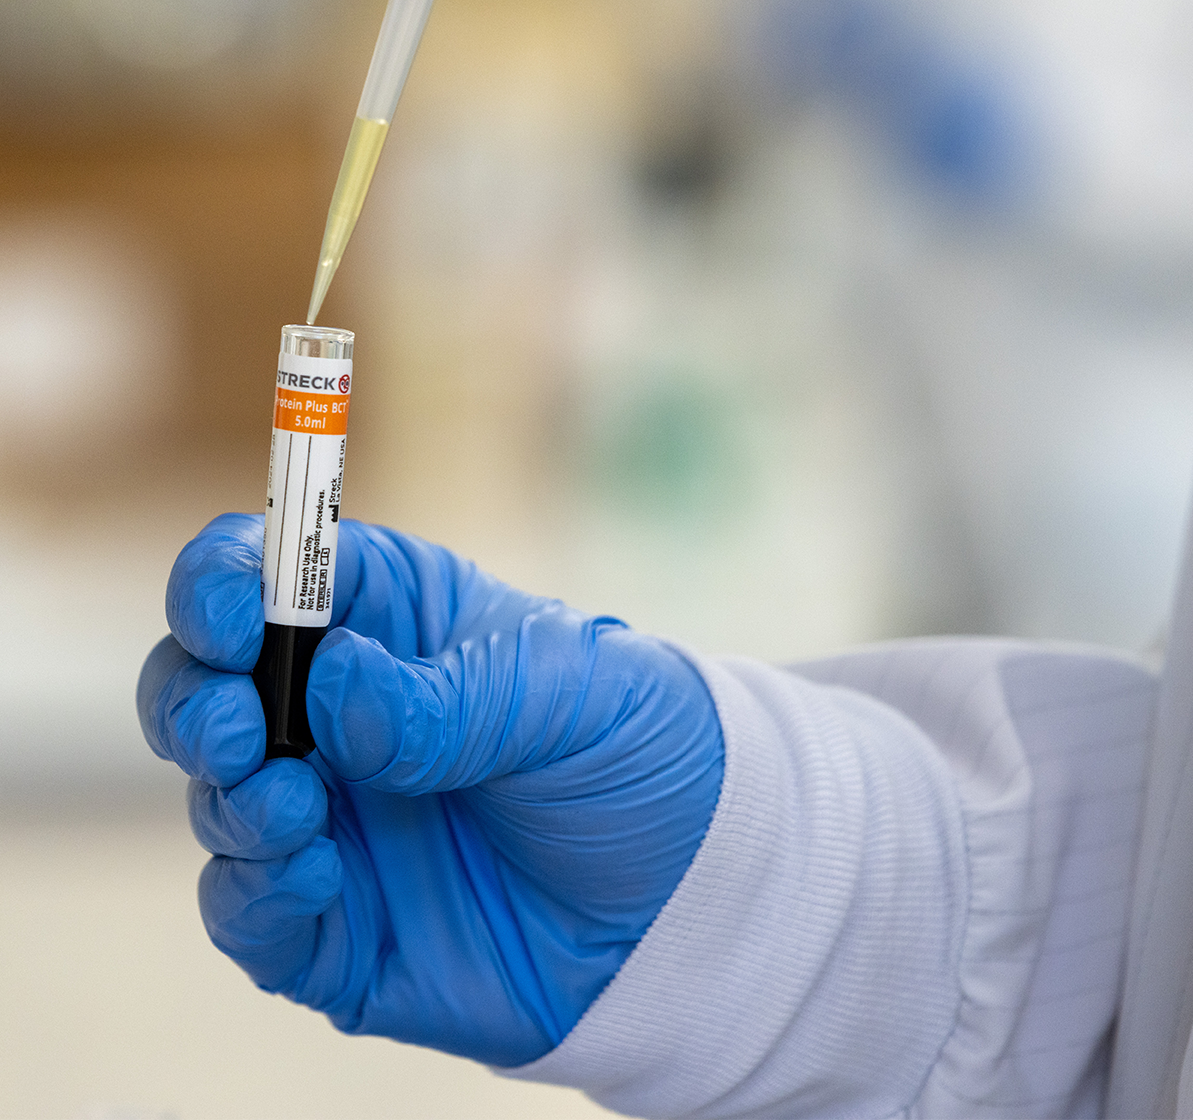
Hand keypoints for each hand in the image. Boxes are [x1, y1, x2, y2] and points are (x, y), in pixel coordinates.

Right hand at [137, 514, 723, 1066]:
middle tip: (238, 729)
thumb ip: (453, 696)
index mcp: (393, 622)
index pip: (271, 573)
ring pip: (217, 797)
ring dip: (232, 799)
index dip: (222, 582)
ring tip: (300, 807)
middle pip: (206, 684)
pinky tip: (314, 877)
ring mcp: (332, 818)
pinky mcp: (333, 922)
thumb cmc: (639, 753)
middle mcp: (342, 716)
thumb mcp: (573, 692)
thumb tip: (335, 687)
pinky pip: (247, 911)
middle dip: (195, 701)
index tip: (227, 615)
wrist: (693, 894)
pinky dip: (253, 894)